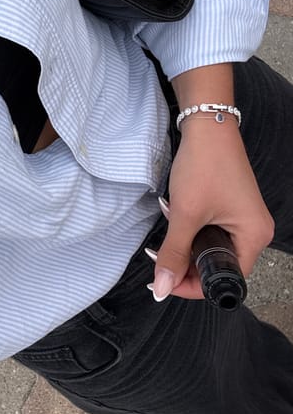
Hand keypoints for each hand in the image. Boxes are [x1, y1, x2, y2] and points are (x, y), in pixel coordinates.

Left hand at [151, 118, 273, 300]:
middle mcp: (254, 231)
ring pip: (209, 246)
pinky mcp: (230, 207)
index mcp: (254, 238)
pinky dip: (190, 224)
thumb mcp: (185, 214)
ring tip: (170, 217)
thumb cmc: (203, 166)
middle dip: (185, 259)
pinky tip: (175, 208)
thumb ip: (173, 253)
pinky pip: (209, 229)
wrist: (206, 125)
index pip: (225, 279)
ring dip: (184, 239)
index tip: (165, 280)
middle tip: (159, 251)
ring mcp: (243, 218)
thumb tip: (163, 288)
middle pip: (217, 264)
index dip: (193, 285)